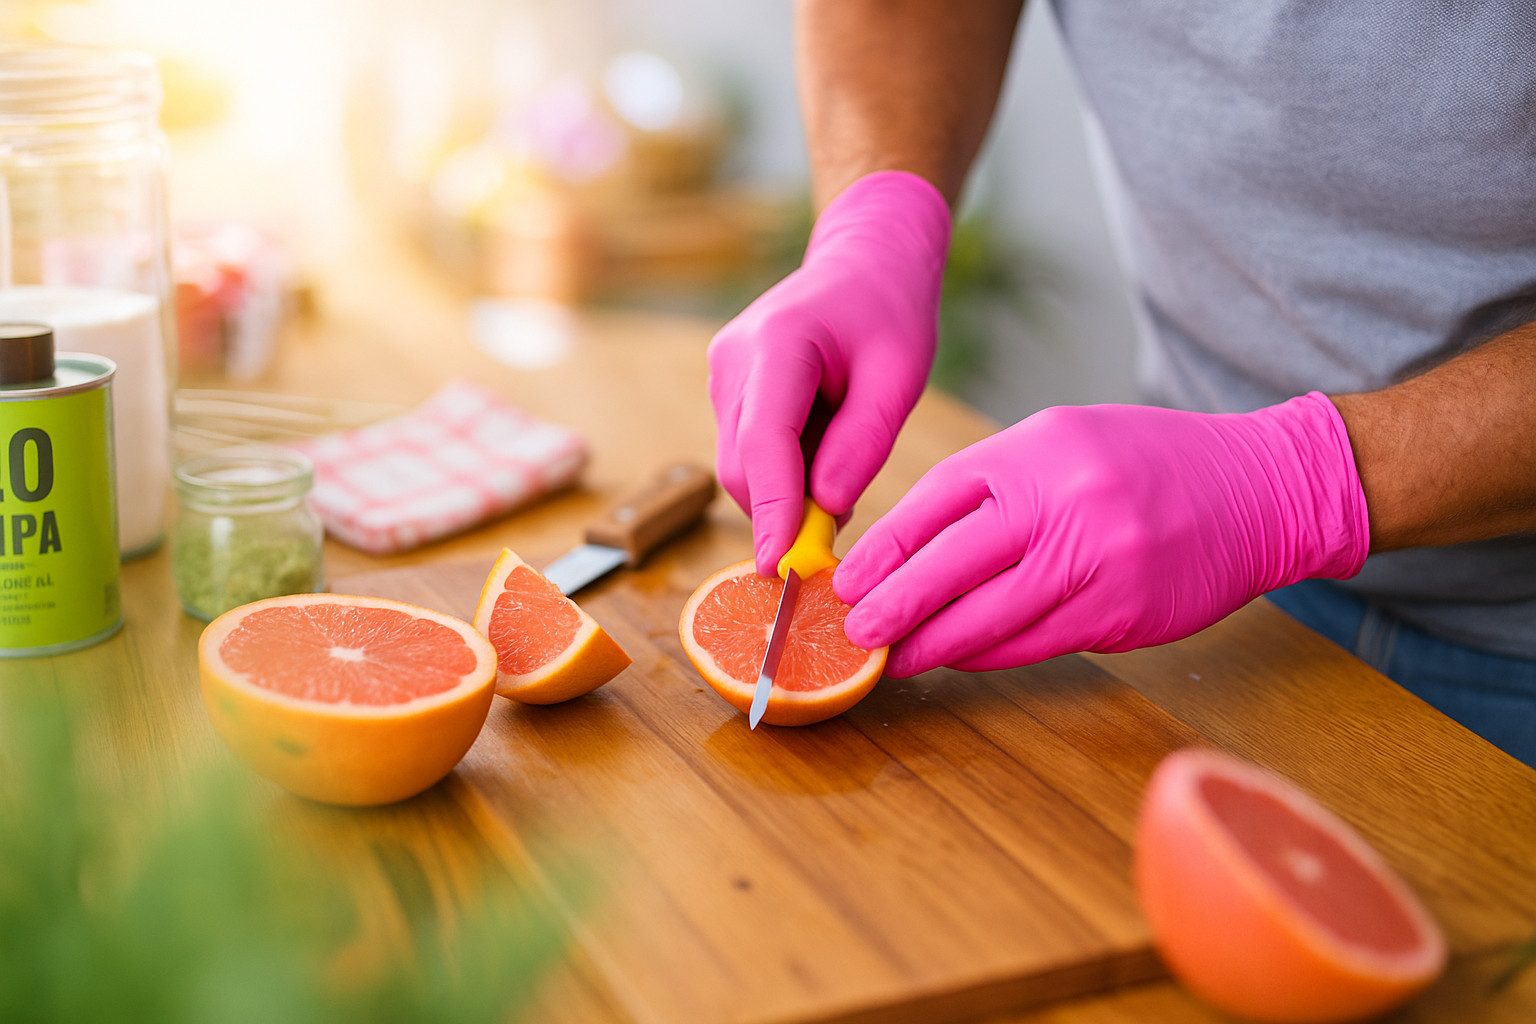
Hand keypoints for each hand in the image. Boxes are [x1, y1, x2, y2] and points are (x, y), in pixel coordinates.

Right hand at [709, 171, 950, 575]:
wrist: (863, 258)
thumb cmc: (889, 309)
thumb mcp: (900, 374)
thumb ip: (864, 443)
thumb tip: (826, 509)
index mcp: (778, 343)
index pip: (763, 441)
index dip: (769, 509)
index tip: (777, 566)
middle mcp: (734, 361)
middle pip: (743, 465)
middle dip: (783, 511)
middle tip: (841, 531)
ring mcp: (723, 377)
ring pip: (743, 467)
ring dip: (787, 491)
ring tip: (843, 463)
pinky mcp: (727, 392)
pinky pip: (749, 453)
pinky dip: (784, 472)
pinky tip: (824, 449)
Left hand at [834, 394, 1370, 676]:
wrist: (1261, 489)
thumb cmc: (1148, 462)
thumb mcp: (1064, 440)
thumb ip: (994, 485)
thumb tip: (913, 546)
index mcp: (1036, 450)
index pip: (935, 502)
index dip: (883, 548)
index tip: (846, 579)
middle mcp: (1061, 501)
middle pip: (949, 565)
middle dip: (891, 605)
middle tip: (852, 632)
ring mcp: (1094, 560)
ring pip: (988, 616)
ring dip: (933, 644)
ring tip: (893, 659)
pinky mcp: (1120, 612)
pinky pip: (1034, 643)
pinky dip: (989, 654)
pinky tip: (959, 659)